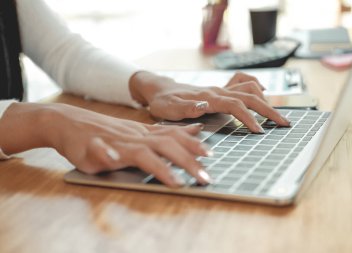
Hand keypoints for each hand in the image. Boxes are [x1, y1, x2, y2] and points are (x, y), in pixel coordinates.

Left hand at [0, 103, 210, 186]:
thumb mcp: (83, 156)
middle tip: (206, 177)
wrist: (69, 121)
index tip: (180, 184)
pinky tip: (198, 130)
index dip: (165, 171)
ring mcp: (142, 129)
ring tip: (209, 154)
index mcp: (124, 144)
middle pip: (168, 146)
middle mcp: (137, 135)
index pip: (149, 158)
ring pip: (172, 134)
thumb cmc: (76, 143)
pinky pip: (168, 127)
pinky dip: (185, 131)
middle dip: (189, 162)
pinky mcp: (142, 127)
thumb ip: (99, 155)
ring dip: (192, 145)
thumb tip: (111, 154)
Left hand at [130, 71, 289, 132]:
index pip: (235, 105)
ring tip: (276, 114)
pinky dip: (255, 86)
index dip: (249, 117)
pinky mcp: (220, 90)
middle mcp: (218, 91)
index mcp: (208, 97)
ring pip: (250, 88)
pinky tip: (262, 93)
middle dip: (268, 110)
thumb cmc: (164, 102)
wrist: (160, 89)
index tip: (260, 131)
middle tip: (284, 124)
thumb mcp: (169, 109)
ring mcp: (220, 89)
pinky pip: (242, 82)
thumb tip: (205, 105)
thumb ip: (187, 108)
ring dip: (265, 100)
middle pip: (250, 96)